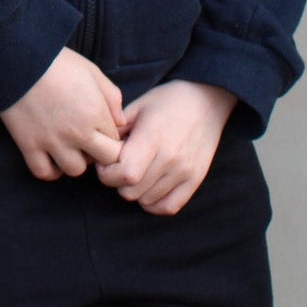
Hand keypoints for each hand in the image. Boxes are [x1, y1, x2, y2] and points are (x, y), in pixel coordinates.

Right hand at [1, 49, 125, 180]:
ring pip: (75, 170)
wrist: (17, 59)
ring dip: (75, 161)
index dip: (112, 139)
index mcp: (96, 113)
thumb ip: (112, 97)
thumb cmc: (57, 62)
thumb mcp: (92, 71)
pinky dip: (50, 169)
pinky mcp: (29, 145)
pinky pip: (44, 172)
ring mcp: (52, 141)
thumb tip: (120, 122)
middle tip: (89, 141)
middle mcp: (77, 132)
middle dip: (100, 153)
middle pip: (103, 161)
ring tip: (69, 147)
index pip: (117, 144)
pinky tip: (51, 156)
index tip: (102, 132)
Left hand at [95, 80, 236, 214]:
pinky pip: (168, 207)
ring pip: (146, 200)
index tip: (106, 161)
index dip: (107, 172)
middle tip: (119, 166)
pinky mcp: (195, 180)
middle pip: (131, 191)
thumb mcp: (138, 106)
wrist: (207, 100)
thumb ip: (117, 129)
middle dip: (116, 181)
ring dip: (134, 191)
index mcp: (153, 137)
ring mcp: (185, 172)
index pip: (124, 173)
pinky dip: (153, 203)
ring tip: (136, 172)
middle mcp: (170, 158)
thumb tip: (99, 148)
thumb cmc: (168, 100)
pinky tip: (148, 188)